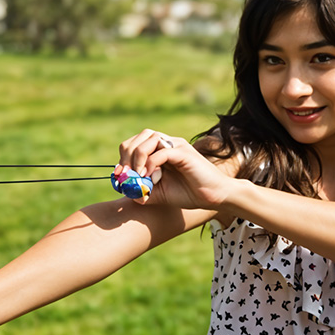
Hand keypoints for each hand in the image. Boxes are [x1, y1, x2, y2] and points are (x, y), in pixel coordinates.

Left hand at [116, 129, 237, 209]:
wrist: (214, 197)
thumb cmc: (188, 194)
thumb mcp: (158, 194)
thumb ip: (141, 191)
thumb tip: (124, 189)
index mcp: (160, 150)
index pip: (135, 143)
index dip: (124, 157)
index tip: (119, 175)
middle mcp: (168, 143)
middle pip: (140, 137)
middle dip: (127, 156)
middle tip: (127, 176)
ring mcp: (177, 146)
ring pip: (149, 139)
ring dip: (138, 157)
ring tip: (138, 176)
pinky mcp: (184, 153)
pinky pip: (162, 152)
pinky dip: (151, 164)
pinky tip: (150, 178)